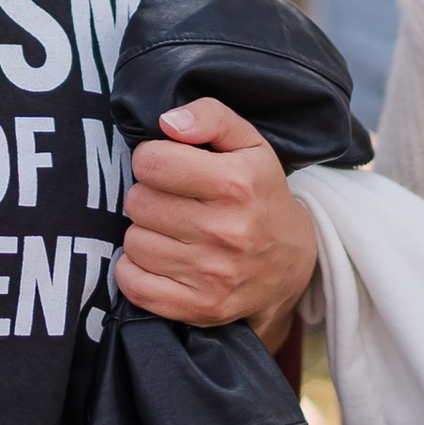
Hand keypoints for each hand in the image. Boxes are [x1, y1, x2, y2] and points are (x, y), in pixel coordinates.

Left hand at [117, 98, 318, 348]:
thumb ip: (210, 116)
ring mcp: (212, 274)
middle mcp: (226, 230)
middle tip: (171, 201)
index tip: (166, 166)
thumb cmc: (259, 194)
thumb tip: (167, 122)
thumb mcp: (248, 143)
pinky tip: (161, 259)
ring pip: (134, 242)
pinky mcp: (200, 308)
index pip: (151, 162)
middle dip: (148, 196)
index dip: (151, 159)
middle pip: (138, 202)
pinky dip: (136, 270)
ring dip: (144, 233)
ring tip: (171, 230)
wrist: (290, 265)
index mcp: (236, 183)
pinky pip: (133, 283)